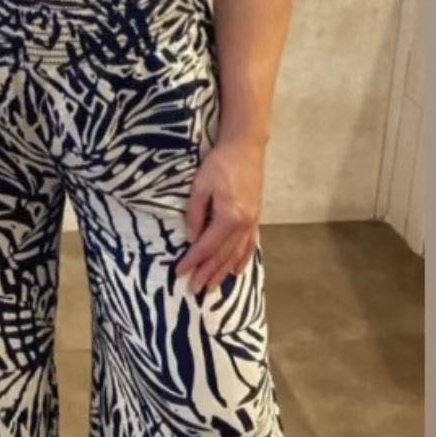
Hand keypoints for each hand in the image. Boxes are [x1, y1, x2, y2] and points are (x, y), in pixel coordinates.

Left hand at [175, 138, 265, 293]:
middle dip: (207, 273)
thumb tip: (192, 239)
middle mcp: (243, 224)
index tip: (180, 273)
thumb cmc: (220, 163)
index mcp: (228, 217)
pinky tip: (237, 270)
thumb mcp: (200, 186)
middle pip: (222, 255)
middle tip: (194, 289)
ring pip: (236, 253)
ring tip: (212, 286)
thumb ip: (195, 214)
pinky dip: (242, 259)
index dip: (192, 261)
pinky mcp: (255, 217)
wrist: (246, 147)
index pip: (207, 246)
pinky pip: (249, 244)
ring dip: (223, 272)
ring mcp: (252, 222)